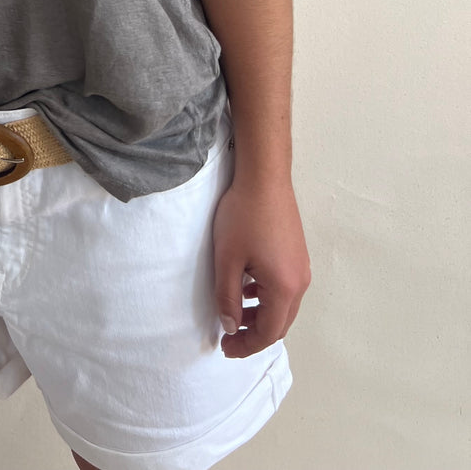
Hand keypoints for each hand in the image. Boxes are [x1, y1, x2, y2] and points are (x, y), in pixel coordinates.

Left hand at [211, 174, 310, 357]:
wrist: (264, 178)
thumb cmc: (243, 216)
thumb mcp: (227, 259)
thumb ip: (228, 297)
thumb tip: (230, 327)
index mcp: (284, 288)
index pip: (269, 332)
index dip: (246, 346)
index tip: (225, 348)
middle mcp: (300, 282)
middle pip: (280, 323)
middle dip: (255, 334)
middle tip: (229, 338)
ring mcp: (302, 267)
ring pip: (284, 306)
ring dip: (261, 316)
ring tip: (235, 313)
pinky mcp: (297, 254)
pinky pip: (285, 288)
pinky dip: (267, 298)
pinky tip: (248, 288)